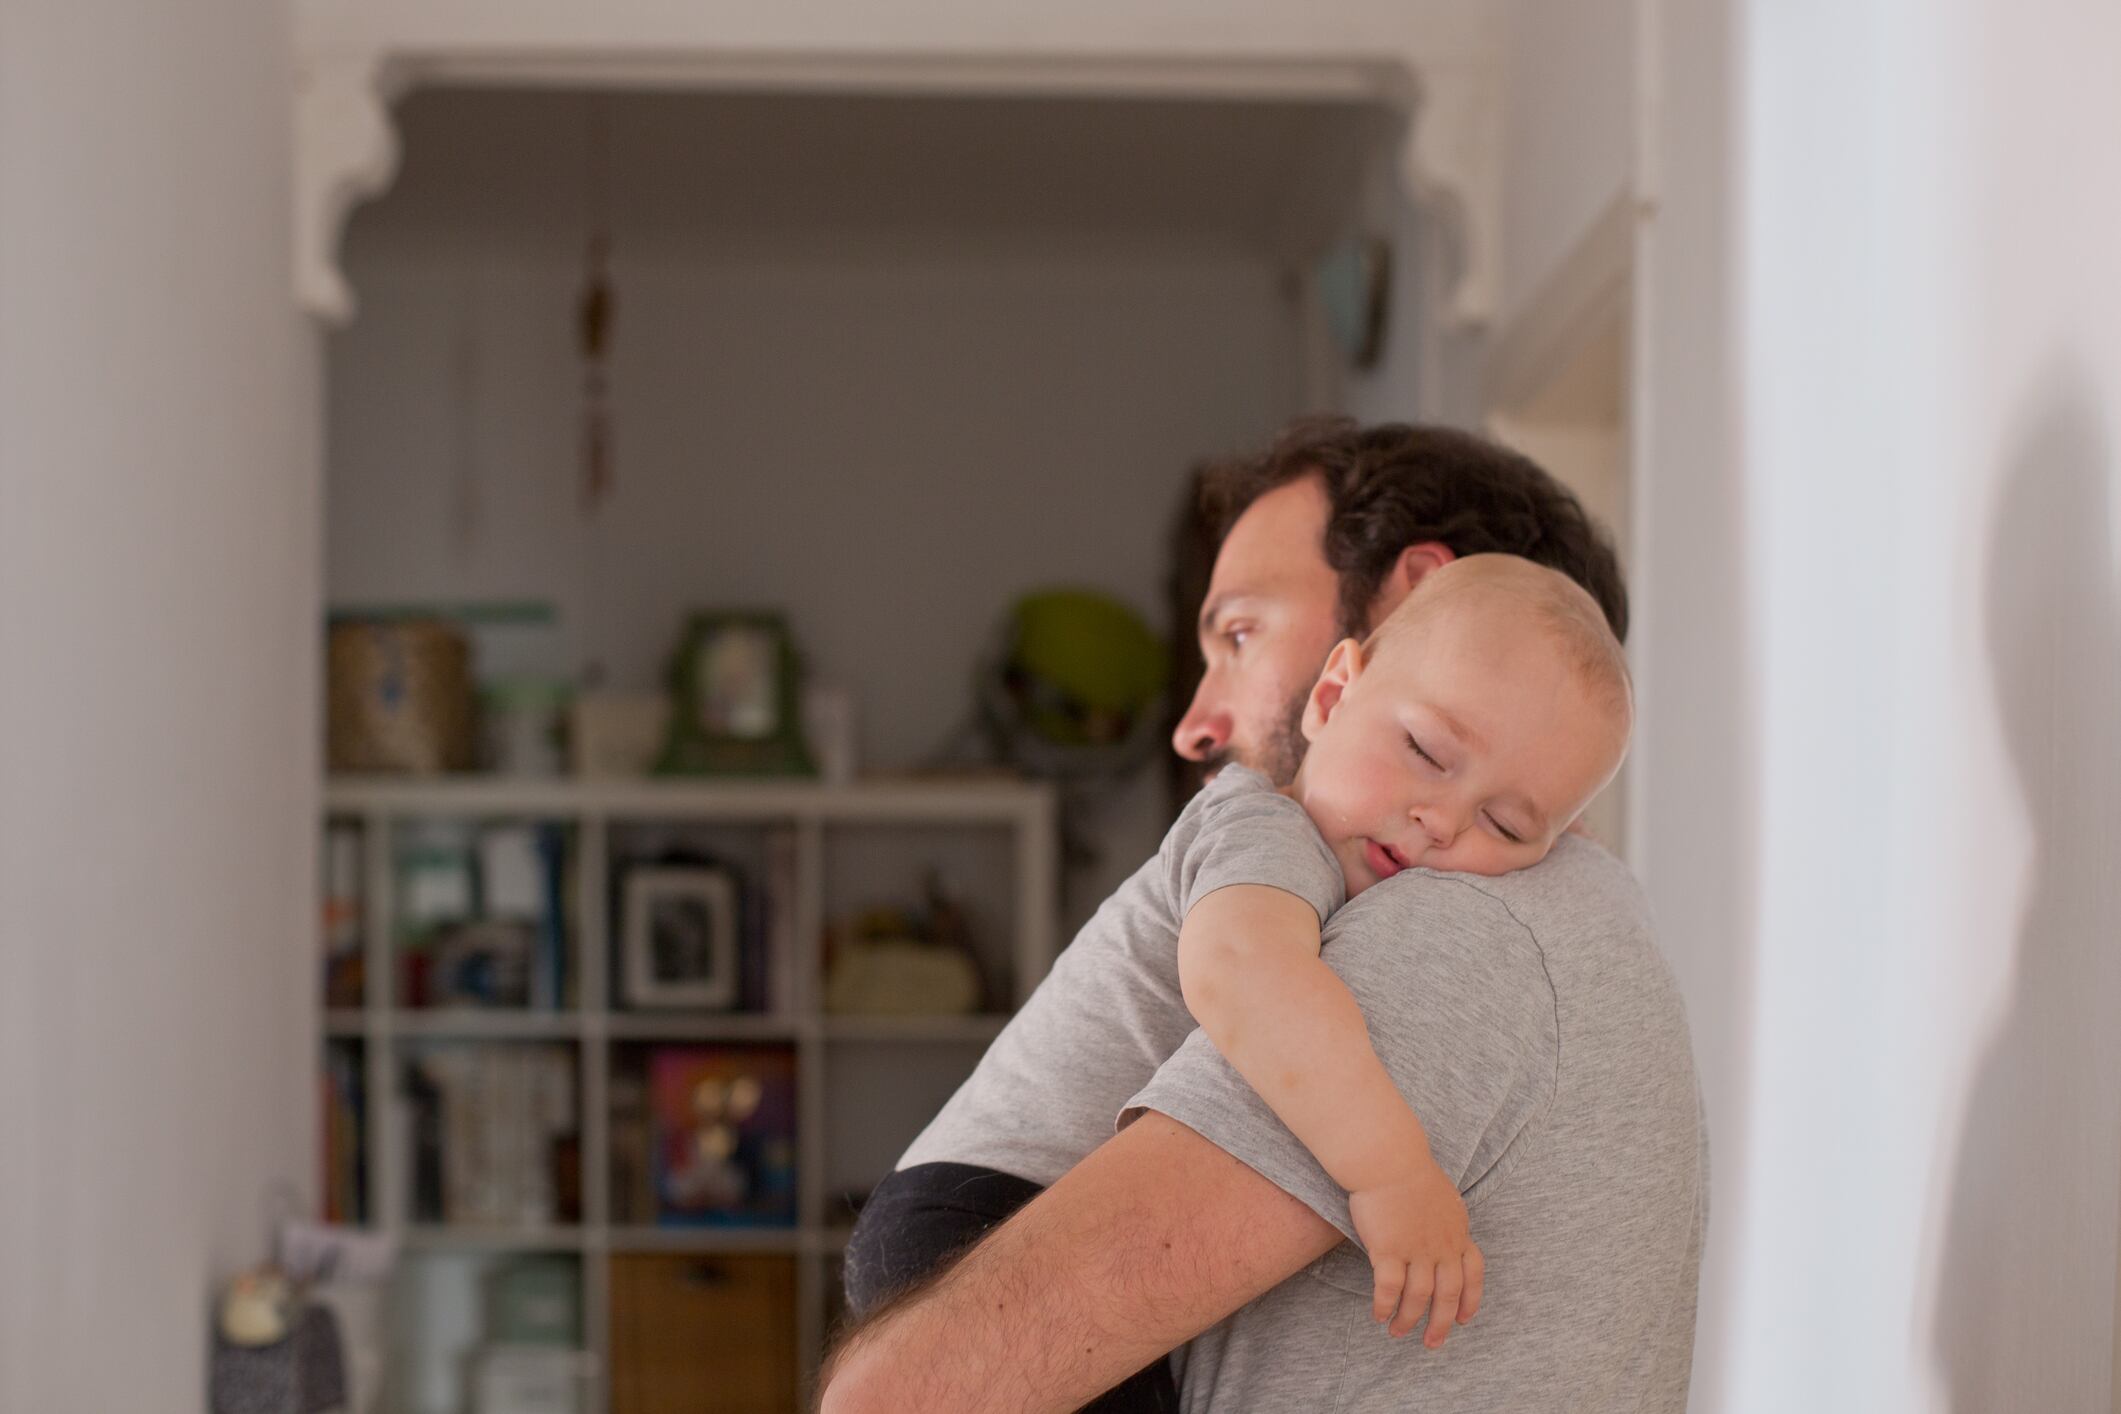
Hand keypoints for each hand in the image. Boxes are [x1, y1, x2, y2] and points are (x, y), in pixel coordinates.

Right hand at [1347, 1155, 1484, 1345]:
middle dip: (1441, 1324)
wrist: (1388, 1158)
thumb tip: (1445, 1232)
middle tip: (1432, 1342)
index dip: (1471, 1300)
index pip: (1474, 1273)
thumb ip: (1445, 1219)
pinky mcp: (1388, 1249)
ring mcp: (1416, 1249)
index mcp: (1458, 1232)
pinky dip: (1384, 1306)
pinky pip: (1389, 1289)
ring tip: (1397, 1332)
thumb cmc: (1408, 1169)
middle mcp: (1442, 1246)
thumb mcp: (1442, 1196)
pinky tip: (1379, 1315)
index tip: (1464, 1320)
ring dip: (1408, 1320)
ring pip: (1418, 1298)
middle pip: (1448, 1295)